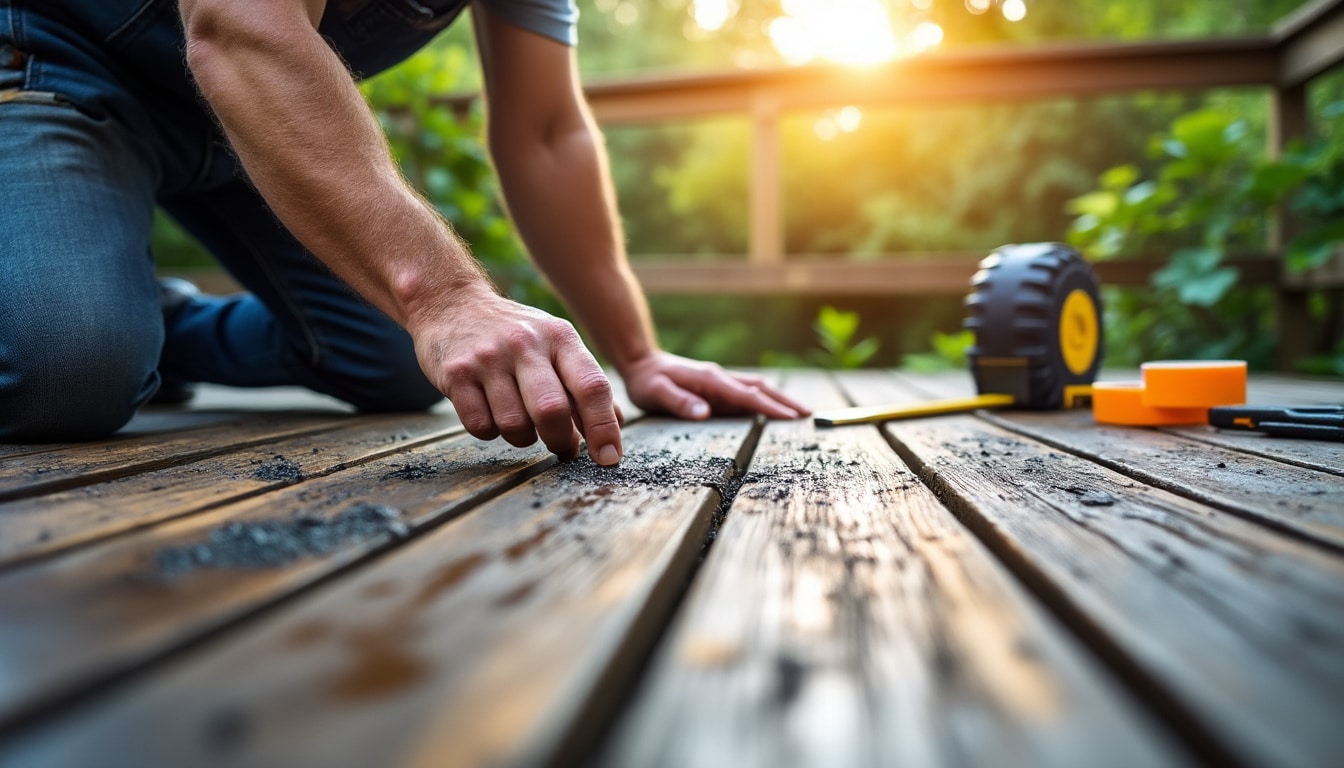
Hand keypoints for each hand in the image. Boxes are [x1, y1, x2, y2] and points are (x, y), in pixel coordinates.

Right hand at [409, 288, 623, 464]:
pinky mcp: (456, 374)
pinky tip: (491, 413)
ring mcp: (488, 358)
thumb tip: (615, 425)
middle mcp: (525, 344)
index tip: (609, 458)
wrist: (451, 304)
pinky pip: (481, 427)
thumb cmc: (516, 335)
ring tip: (521, 421)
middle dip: (561, 441)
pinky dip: (490, 432)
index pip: (592, 387)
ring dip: (523, 438)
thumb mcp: (557, 345)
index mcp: (560, 337)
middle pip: (552, 412)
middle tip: (561, 447)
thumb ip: (585, 383)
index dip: (604, 428)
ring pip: (515, 426)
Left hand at [620, 351, 809, 420]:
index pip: (747, 395)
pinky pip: (746, 393)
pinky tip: (774, 409)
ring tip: (800, 413)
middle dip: (785, 402)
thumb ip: (679, 402)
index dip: (770, 407)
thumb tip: (706, 413)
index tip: (792, 418)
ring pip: (757, 389)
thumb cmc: (646, 381)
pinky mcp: (717, 387)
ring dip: (779, 399)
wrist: (640, 363)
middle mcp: (720, 378)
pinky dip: (765, 400)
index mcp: (711, 380)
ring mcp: (720, 382)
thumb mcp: (656, 393)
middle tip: (809, 416)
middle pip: (760, 389)